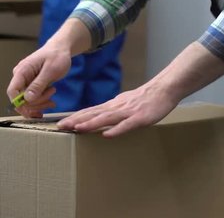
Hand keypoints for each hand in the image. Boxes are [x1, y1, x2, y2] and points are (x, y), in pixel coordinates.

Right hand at [6, 42, 71, 117]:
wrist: (60, 49)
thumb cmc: (56, 56)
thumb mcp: (50, 70)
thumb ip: (38, 84)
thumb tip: (27, 98)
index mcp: (22, 71)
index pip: (12, 91)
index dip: (19, 103)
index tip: (31, 111)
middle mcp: (21, 77)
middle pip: (21, 99)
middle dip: (36, 103)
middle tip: (51, 99)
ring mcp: (26, 81)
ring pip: (28, 101)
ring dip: (40, 103)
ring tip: (53, 95)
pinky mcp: (31, 85)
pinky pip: (33, 98)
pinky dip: (41, 102)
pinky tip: (50, 101)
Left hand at [57, 84, 179, 137]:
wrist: (163, 89)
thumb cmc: (144, 98)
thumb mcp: (123, 103)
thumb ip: (111, 111)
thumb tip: (97, 117)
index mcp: (112, 105)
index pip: (90, 111)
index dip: (75, 117)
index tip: (60, 123)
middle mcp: (116, 108)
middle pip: (93, 114)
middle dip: (76, 120)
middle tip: (60, 126)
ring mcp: (128, 112)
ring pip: (106, 118)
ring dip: (91, 124)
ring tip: (77, 128)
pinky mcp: (140, 118)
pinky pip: (127, 125)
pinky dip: (116, 129)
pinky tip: (107, 134)